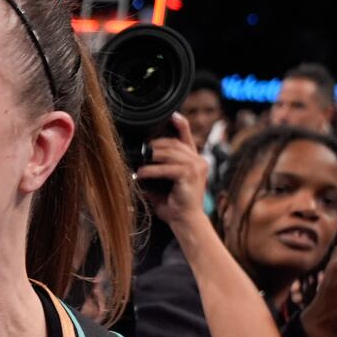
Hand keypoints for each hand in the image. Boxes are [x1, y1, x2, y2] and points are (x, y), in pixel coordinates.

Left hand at [134, 112, 209, 230]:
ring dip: (151, 156)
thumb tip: (138, 161)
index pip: (187, 137)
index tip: (172, 115)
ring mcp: (196, 167)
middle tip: (140, 149)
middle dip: (155, 145)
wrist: (186, 221)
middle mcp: (198, 160)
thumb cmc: (174, 205)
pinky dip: (152, 170)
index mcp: (194, 160)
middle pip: (174, 144)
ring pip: (170, 154)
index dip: (180, 124)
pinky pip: (167, 168)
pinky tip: (141, 173)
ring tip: (138, 161)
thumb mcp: (164, 183)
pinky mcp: (190, 175)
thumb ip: (157, 169)